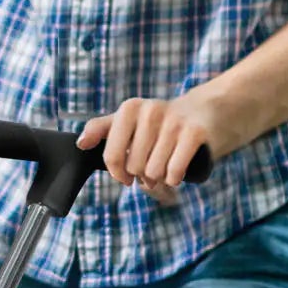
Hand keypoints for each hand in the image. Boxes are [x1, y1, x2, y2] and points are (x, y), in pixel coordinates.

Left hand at [77, 83, 242, 196]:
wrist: (207, 111)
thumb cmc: (161, 123)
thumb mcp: (129, 121)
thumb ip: (101, 129)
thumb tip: (80, 143)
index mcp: (130, 109)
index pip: (112, 156)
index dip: (117, 173)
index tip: (125, 176)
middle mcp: (151, 110)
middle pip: (134, 167)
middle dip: (142, 176)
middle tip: (152, 169)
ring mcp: (174, 120)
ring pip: (154, 172)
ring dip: (160, 178)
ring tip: (165, 169)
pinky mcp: (195, 132)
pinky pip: (173, 171)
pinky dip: (175, 178)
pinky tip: (177, 172)